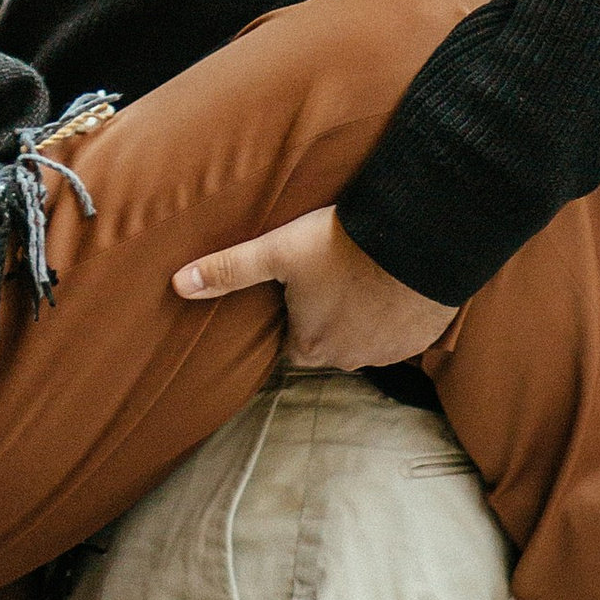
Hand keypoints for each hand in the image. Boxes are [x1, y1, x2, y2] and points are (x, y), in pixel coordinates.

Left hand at [172, 207, 452, 369]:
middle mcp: (349, 359)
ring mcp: (389, 351)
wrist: (419, 240)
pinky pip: (400, 330)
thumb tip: (178, 285)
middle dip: (326, 316)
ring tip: (360, 274)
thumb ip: (229, 270)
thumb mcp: (277, 252)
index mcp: (310, 346)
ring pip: (365, 337)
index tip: (295, 291)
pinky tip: (391, 281)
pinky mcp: (421, 337)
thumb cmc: (343, 245)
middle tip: (330, 275)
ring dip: (362, 314)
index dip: (290, 317)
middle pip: (327, 342)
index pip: (290, 344)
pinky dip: (394, 312)